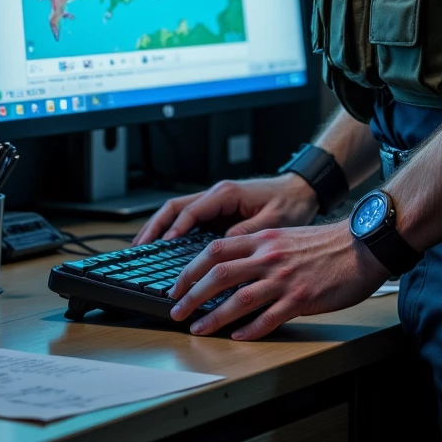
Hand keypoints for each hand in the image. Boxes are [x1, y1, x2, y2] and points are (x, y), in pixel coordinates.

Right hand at [132, 173, 318, 244]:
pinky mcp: (218, 213)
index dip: (174, 230)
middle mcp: (216, 196)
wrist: (302, 192)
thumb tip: (220, 250)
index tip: (162, 247)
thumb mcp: (272, 221)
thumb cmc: (291, 203)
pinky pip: (189, 221)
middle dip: (154, 227)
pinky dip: (172, 232)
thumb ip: (246, 233)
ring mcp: (215, 204)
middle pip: (174, 209)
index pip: (190, 211)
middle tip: (138, 249)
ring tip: (141, 249)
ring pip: (177, 214)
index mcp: (226, 194)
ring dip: (158, 229)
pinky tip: (163, 248)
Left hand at [168, 222, 386, 339]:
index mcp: (264, 239)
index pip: (215, 250)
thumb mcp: (287, 235)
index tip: (178, 284)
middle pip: (218, 274)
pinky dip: (249, 330)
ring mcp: (284, 279)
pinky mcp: (301, 299)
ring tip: (198, 330)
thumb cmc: (328, 243)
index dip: (191, 268)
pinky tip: (238, 338)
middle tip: (177, 311)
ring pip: (238, 299)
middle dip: (191, 295)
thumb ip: (262, 247)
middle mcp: (269, 257)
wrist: (363, 245)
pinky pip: (268, 318)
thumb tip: (236, 264)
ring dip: (213, 317)